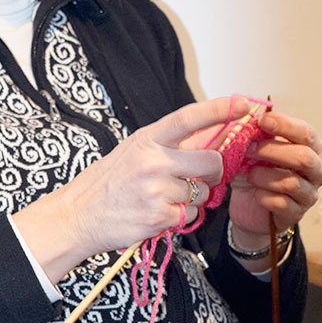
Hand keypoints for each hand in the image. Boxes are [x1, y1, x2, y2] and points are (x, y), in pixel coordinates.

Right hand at [13, 97, 249, 282]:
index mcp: (147, 139)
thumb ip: (167, 146)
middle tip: (198, 178)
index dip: (219, 109)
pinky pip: (188, 216)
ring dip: (190, 200)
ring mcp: (156, 189)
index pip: (189, 118)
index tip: (244, 103)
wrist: (77, 216)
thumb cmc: (106, 184)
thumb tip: (208, 139)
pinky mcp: (159, 216)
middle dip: (212, 173)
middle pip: (211, 163)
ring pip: (201, 194)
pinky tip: (155, 214)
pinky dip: (178, 218)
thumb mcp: (132, 152)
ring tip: (160, 199)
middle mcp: (153, 161)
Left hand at [228, 111, 321, 240]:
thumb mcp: (253, 149)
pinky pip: (283, 204)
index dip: (285, 125)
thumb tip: (247, 118)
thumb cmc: (256, 171)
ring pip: (291, 182)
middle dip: (273, 151)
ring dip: (264, 176)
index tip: (261, 121)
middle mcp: (316, 170)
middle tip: (248, 149)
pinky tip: (256, 194)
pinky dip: (264, 197)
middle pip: (304, 157)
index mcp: (310, 148)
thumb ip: (254, 134)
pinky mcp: (296, 214)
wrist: (249, 206)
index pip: (306, 133)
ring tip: (249, 174)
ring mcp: (309, 194)